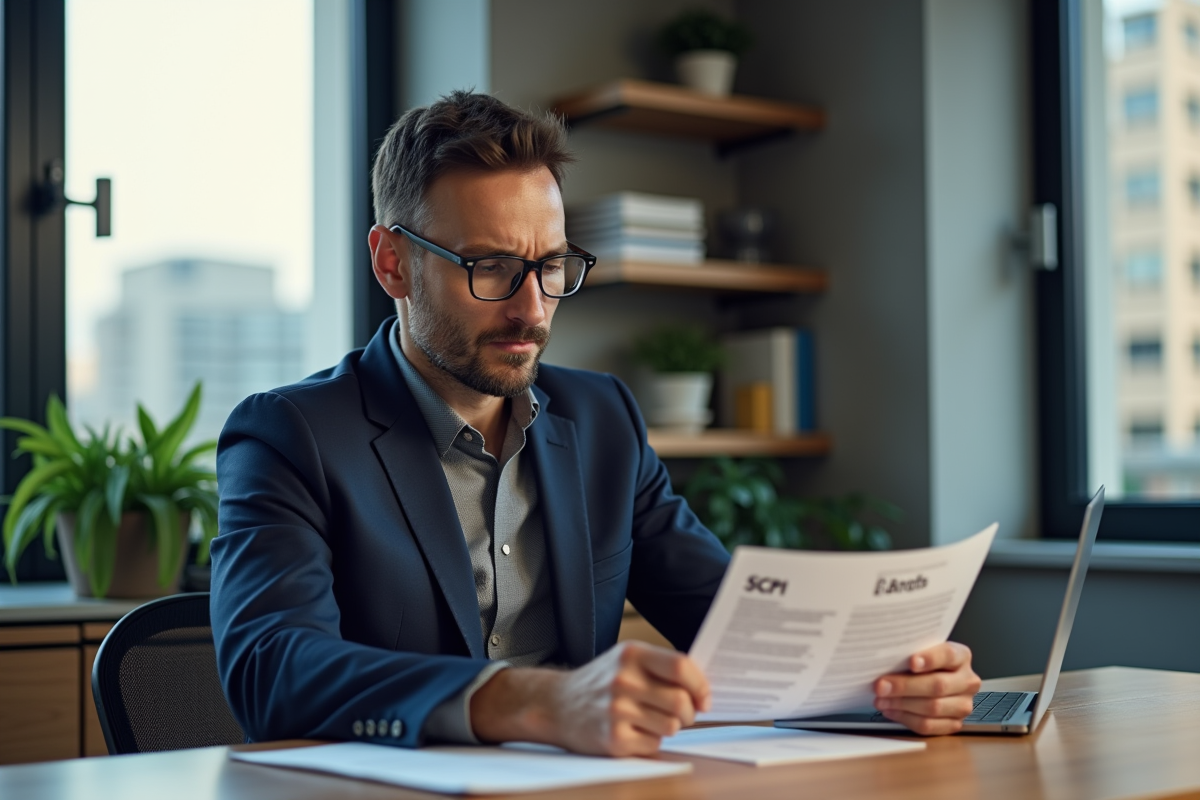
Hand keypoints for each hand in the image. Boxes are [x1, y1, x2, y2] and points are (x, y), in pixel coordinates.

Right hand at [469, 641, 710, 755]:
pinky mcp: (613, 738)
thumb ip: (661, 667)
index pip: (681, 666)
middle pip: (681, 701)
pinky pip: (654, 744)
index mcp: (631, 654)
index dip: (700, 685)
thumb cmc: (601, 682)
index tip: (704, 698)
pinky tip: (635, 731)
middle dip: (690, 712)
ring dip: (670, 727)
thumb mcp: (626, 661)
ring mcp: (617, 710)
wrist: (556, 705)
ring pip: (672, 726)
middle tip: (684, 714)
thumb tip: (703, 690)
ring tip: (653, 720)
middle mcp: (623, 680)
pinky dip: (651, 740)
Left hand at [873, 641, 980, 734]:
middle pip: (938, 685)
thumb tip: (885, 660)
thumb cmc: (921, 664)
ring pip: (933, 707)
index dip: (930, 658)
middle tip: (881, 686)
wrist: (929, 680)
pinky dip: (906, 718)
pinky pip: (929, 725)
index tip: (911, 662)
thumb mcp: (918, 651)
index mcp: (961, 656)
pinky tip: (891, 711)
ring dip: (902, 704)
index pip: (948, 655)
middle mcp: (967, 681)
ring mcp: (963, 704)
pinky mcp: (954, 723)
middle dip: (905, 686)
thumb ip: (909, 653)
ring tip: (881, 700)